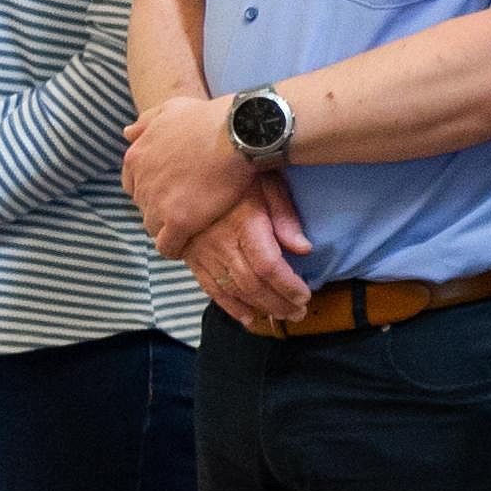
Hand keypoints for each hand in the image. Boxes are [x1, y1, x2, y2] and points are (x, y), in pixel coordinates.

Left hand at [124, 84, 263, 253]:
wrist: (236, 133)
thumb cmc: (208, 118)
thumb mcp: (171, 109)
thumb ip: (146, 122)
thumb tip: (126, 133)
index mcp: (136, 157)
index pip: (133, 184)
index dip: (153, 189)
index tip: (173, 190)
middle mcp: (141, 182)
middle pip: (144, 206)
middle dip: (161, 208)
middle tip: (186, 208)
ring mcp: (158, 203)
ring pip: (153, 227)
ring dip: (168, 229)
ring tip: (190, 227)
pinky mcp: (178, 222)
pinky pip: (167, 246)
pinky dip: (176, 248)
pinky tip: (189, 244)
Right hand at [181, 187, 312, 324]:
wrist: (186, 173)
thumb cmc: (236, 177)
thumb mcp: (266, 184)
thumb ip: (285, 215)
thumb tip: (305, 248)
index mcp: (245, 223)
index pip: (268, 264)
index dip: (287, 285)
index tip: (305, 295)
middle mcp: (223, 243)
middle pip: (252, 283)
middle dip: (279, 302)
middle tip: (299, 312)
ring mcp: (204, 253)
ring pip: (233, 290)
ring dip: (260, 308)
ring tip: (281, 316)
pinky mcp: (193, 259)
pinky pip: (211, 289)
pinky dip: (230, 307)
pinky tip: (248, 318)